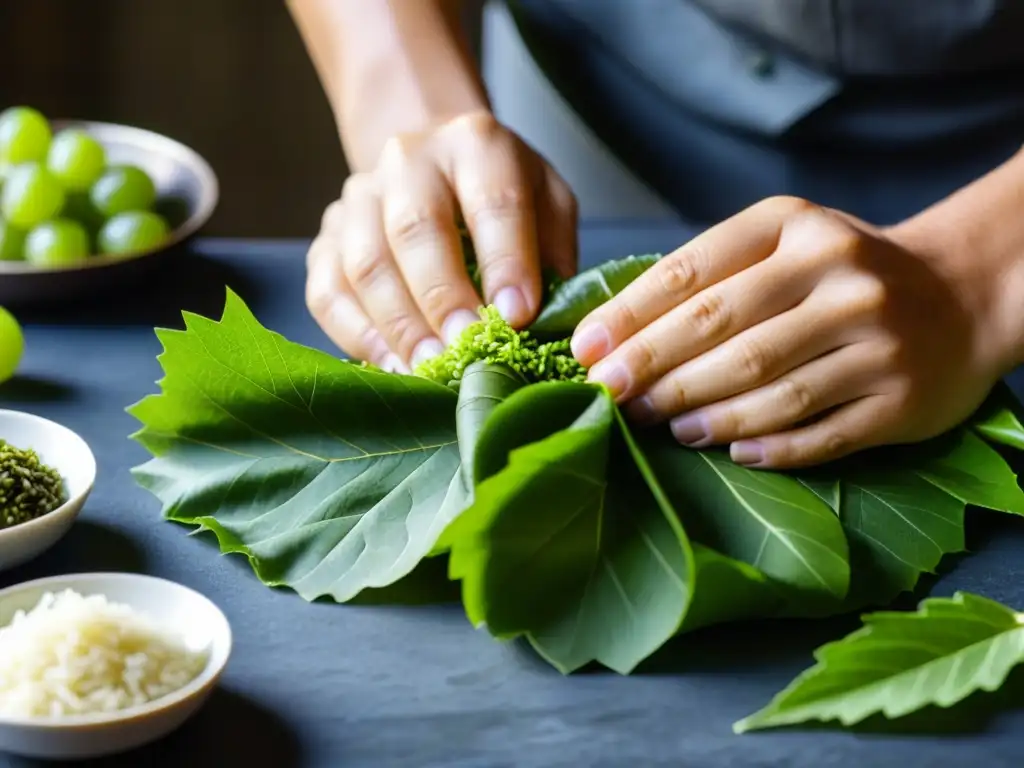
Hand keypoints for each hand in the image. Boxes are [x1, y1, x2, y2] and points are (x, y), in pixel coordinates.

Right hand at [305, 110, 576, 371]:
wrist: (431, 163)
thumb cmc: (498, 195)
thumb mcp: (545, 202)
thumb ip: (553, 252)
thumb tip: (550, 321)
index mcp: (476, 144)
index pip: (492, 202)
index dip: (505, 262)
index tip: (517, 317)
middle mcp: (409, 161)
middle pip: (415, 229)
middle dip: (442, 298)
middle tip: (465, 350)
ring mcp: (359, 198)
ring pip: (365, 264)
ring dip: (399, 325)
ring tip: (430, 370)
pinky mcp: (326, 239)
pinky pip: (328, 292)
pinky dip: (360, 335)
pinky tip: (393, 366)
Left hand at [571, 196, 1009, 468]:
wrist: (964, 292)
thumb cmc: (842, 272)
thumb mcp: (784, 242)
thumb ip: (712, 276)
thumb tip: (617, 334)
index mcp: (796, 226)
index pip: (695, 270)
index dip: (631, 314)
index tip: (584, 349)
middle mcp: (840, 274)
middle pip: (724, 330)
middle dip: (653, 367)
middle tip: (607, 393)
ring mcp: (876, 338)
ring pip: (770, 386)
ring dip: (703, 411)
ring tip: (660, 424)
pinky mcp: (902, 399)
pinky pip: (822, 433)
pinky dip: (769, 446)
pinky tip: (729, 450)